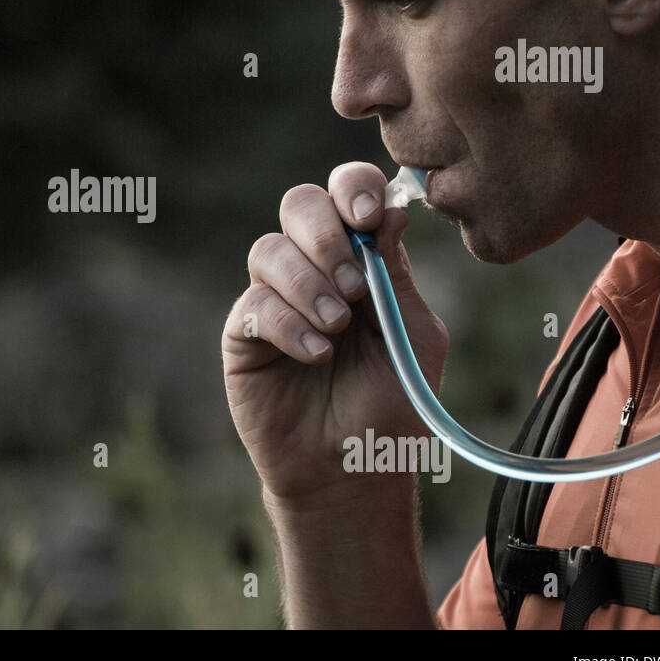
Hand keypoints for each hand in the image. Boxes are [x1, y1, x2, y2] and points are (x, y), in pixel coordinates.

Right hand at [222, 162, 448, 506]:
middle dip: (324, 232)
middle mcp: (314, 268)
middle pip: (299, 204)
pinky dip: (288, 324)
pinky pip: (254, 304)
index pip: (347, 194)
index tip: (368, 219)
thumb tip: (390, 210)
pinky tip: (315, 354)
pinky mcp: (244, 335)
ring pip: (269, 250)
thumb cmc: (392, 406)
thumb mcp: (415, 335)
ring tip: (336, 329)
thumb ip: (398, 275)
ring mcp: (275, 298)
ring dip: (308, 284)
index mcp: (361, 258)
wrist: (353, 471)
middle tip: (352, 284)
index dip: (353, 189)